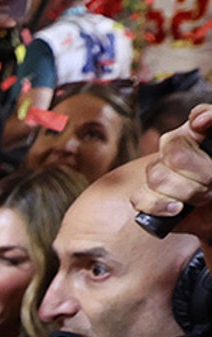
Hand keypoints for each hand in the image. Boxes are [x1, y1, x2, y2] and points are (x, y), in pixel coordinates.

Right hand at [136, 104, 211, 241]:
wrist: (211, 213)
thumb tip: (200, 121)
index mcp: (197, 133)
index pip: (199, 115)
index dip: (203, 118)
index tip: (204, 125)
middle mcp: (173, 148)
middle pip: (176, 155)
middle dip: (201, 176)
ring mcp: (157, 171)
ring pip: (158, 178)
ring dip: (187, 194)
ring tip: (203, 197)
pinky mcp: (145, 196)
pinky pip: (141, 198)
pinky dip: (161, 206)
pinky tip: (178, 209)